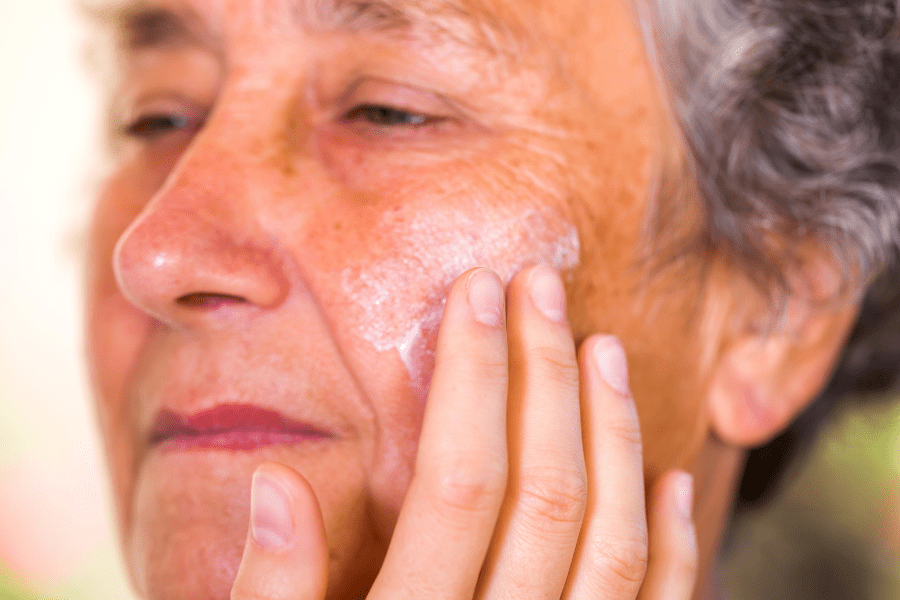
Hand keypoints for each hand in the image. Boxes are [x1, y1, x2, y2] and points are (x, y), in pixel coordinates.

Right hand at [230, 265, 697, 598]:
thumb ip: (272, 598)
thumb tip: (272, 483)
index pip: (456, 480)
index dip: (470, 376)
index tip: (476, 293)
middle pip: (546, 494)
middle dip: (544, 376)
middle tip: (542, 287)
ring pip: (613, 543)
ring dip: (615, 436)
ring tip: (602, 349)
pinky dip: (669, 543)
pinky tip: (666, 477)